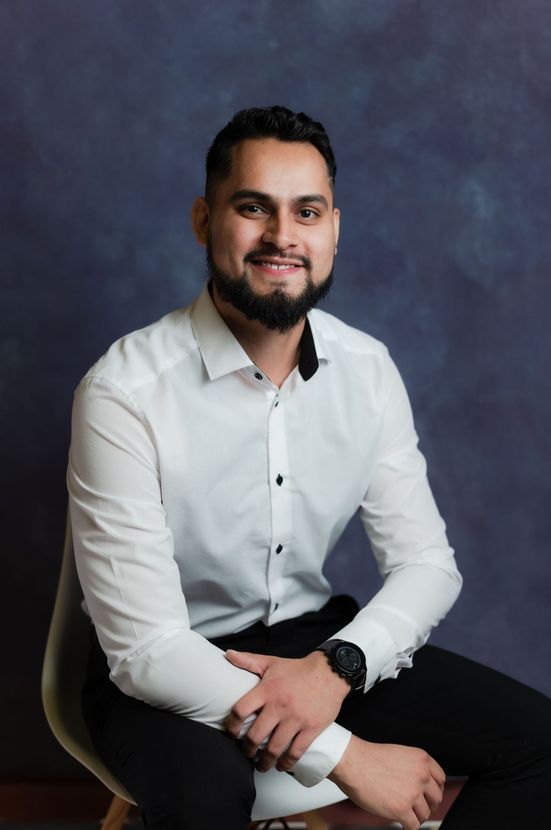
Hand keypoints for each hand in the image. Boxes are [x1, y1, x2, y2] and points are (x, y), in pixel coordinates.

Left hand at [224, 649, 349, 771]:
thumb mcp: (271, 662)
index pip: (240, 710)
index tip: (232, 732)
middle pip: (255, 735)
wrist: (330, 672)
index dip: (232, 725)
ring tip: (261, 765)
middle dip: (247, 749)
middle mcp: (280, 705)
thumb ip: (248, 661)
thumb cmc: (299, 669)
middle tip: (246, 752)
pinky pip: (296, 752)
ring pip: (274, 748)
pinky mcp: (311, 728)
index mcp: (267, 689)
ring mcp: (296, 718)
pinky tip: (282, 765)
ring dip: (265, 761)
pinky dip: (286, 763)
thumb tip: (228, 655)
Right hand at [328, 735, 444, 829]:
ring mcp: (413, 793)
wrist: (352, 762)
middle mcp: (421, 775)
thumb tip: (419, 784)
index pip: (441, 779)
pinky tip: (401, 822)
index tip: (429, 796)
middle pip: (436, 798)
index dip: (435, 790)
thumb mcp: (399, 754)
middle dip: (427, 805)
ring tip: (405, 814)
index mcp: (421, 759)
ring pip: (425, 814)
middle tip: (418, 807)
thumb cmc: (369, 758)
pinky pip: (413, 825)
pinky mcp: (402, 809)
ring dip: (415, 816)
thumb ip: (413, 767)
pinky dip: (408, 826)